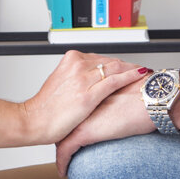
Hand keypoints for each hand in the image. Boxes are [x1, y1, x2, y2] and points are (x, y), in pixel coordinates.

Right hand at [19, 51, 147, 149]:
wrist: (34, 121)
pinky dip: (130, 76)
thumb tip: (91, 78)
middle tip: (141, 69)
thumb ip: (76, 77)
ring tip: (144, 73)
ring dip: (132, 69)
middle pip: (111, 61)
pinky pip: (115, 80)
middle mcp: (77, 65)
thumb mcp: (61, 83)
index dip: (117, 63)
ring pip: (116, 68)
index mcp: (70, 59)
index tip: (128, 66)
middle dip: (127, 65)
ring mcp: (84, 78)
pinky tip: (140, 75)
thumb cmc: (46, 108)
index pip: (101, 57)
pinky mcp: (89, 94)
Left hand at [55, 85, 152, 175]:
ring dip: (60, 151)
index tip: (68, 134)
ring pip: (61, 136)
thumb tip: (128, 111)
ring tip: (62, 163)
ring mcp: (82, 117)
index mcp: (93, 94)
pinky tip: (63, 172)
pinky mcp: (84, 132)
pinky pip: (65, 151)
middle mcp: (83, 104)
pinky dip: (62, 162)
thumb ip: (122, 103)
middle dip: (62, 137)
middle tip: (62, 151)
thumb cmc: (149, 97)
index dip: (70, 123)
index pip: (74, 111)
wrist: (154, 99)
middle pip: (65, 123)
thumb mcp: (131, 96)